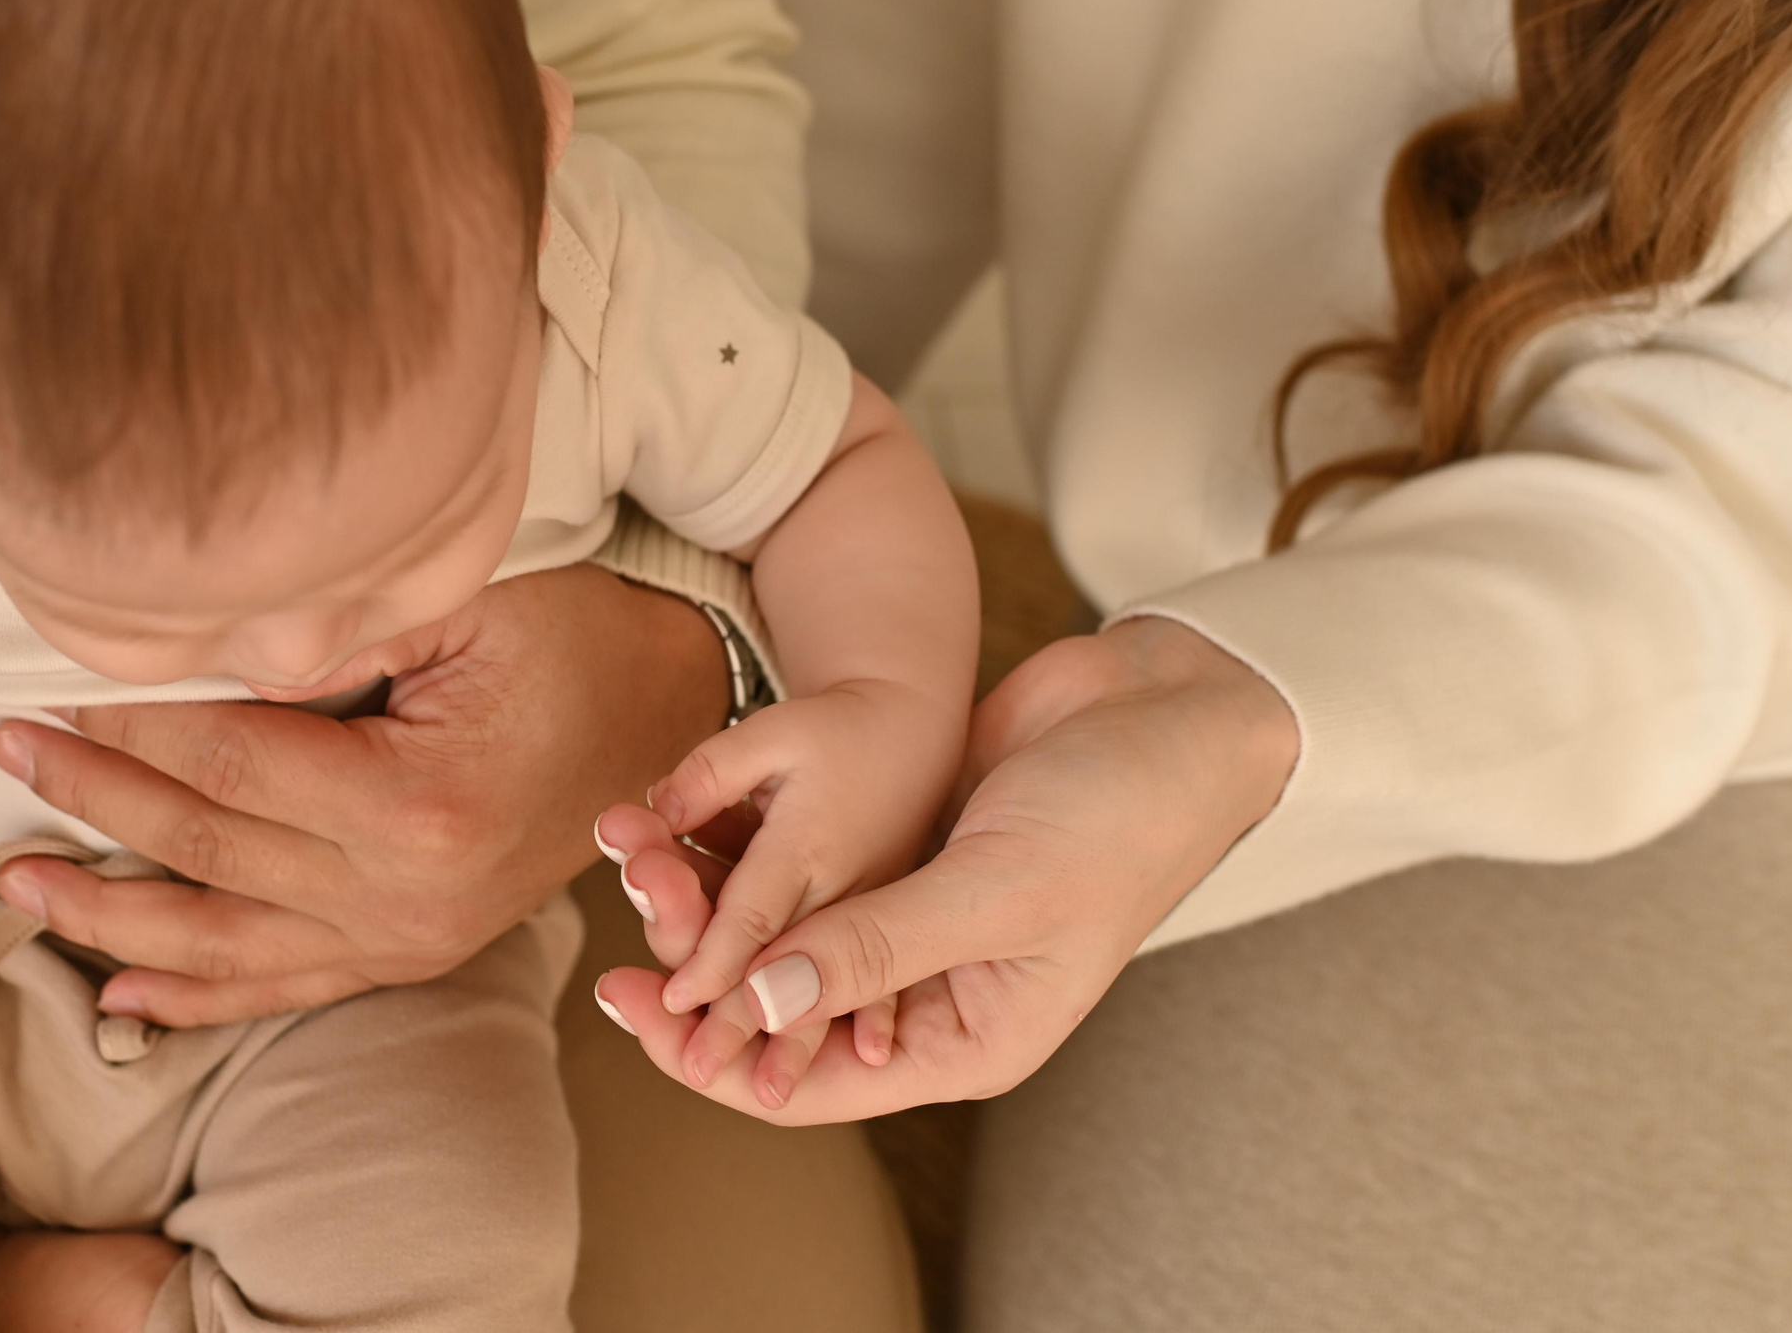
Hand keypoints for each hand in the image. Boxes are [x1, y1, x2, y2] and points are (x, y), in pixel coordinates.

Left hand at [0, 564, 728, 1025]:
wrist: (671, 716)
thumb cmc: (575, 639)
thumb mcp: (470, 601)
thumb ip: (337, 629)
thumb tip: (199, 637)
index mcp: (417, 805)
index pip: (227, 764)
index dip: (126, 722)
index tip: (46, 682)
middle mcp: (406, 895)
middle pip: (208, 849)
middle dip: (93, 798)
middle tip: (3, 749)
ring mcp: (410, 936)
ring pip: (224, 945)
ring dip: (111, 915)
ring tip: (19, 883)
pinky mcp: (413, 951)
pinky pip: (284, 987)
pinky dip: (197, 995)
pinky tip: (126, 993)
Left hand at [591, 617, 1299, 1120]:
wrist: (1170, 710)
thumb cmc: (1119, 813)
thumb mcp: (997, 889)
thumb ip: (875, 947)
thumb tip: (753, 1004)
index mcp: (968, 1037)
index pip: (811, 1081)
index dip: (714, 1059)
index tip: (633, 1010)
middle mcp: (935, 993)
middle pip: (787, 1012)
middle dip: (703, 975)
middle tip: (621, 931)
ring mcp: (918, 918)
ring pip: (788, 936)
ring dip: (716, 907)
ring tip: (637, 859)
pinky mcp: (909, 851)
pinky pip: (809, 871)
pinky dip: (751, 854)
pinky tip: (687, 827)